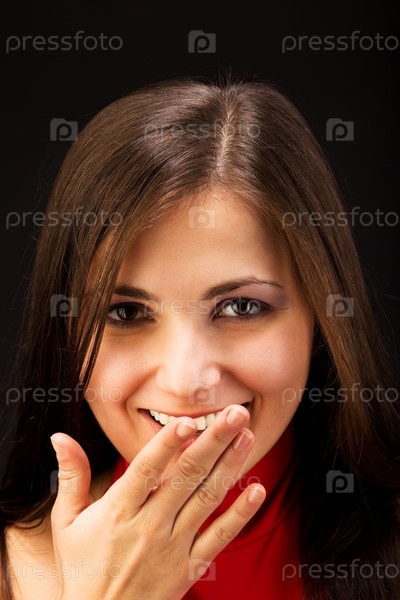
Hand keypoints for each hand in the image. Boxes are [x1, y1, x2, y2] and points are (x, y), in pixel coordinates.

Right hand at [50, 404, 265, 599]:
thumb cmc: (81, 567)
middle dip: (214, 441)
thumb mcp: (66, 522)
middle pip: (186, 477)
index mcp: (118, 511)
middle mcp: (149, 525)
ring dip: (230, 466)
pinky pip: (219, 538)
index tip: (188, 421)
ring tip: (247, 435)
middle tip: (235, 413)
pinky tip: (257, 490)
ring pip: (207, 499)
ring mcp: (173, 546)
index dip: (167, 445)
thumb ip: (70, 476)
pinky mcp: (190, 567)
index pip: (146, 470)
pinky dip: (240, 515)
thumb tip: (60, 436)